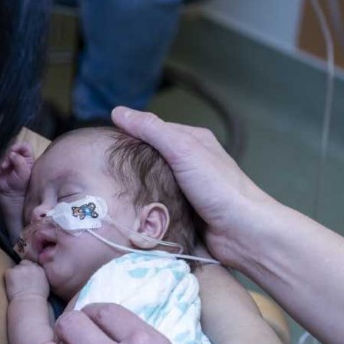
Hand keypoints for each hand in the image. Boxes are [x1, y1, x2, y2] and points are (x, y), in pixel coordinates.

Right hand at [0, 142, 33, 198]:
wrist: (11, 194)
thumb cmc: (22, 184)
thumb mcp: (25, 173)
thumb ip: (20, 161)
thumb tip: (11, 153)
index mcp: (27, 157)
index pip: (24, 145)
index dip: (19, 146)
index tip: (13, 151)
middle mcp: (17, 156)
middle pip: (11, 147)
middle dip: (8, 154)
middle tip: (7, 163)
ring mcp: (7, 160)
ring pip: (3, 152)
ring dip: (2, 159)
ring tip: (3, 168)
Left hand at [5, 260, 49, 300]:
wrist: (28, 303)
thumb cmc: (37, 299)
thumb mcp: (45, 285)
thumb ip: (40, 276)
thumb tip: (36, 275)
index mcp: (40, 269)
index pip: (33, 264)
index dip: (29, 271)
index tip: (27, 277)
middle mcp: (30, 266)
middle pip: (24, 263)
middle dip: (22, 269)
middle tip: (20, 280)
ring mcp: (20, 268)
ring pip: (16, 268)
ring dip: (15, 274)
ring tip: (16, 285)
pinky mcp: (11, 272)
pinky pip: (8, 272)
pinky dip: (8, 278)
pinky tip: (12, 286)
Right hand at [111, 107, 274, 264]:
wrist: (242, 232)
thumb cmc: (217, 187)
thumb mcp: (183, 149)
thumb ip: (152, 130)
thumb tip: (118, 112)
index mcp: (193, 141)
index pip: (153, 130)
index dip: (130, 135)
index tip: (104, 144)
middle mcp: (190, 162)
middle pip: (151, 158)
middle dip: (131, 164)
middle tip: (101, 170)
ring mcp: (187, 189)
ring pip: (152, 183)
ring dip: (137, 188)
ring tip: (110, 191)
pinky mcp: (183, 212)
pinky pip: (157, 205)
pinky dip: (145, 207)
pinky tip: (129, 210)